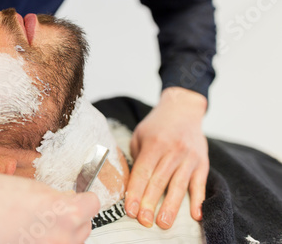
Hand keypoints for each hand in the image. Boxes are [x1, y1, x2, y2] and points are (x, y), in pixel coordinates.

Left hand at [125, 87, 208, 228]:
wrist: (183, 109)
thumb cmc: (156, 126)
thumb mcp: (140, 135)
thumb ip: (137, 157)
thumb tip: (130, 184)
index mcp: (154, 144)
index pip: (143, 172)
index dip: (135, 192)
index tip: (130, 210)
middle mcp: (173, 150)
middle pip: (159, 181)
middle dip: (150, 203)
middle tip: (144, 221)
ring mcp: (189, 157)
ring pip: (179, 185)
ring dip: (171, 207)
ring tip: (163, 223)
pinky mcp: (203, 162)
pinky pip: (200, 183)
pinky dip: (198, 200)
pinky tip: (195, 215)